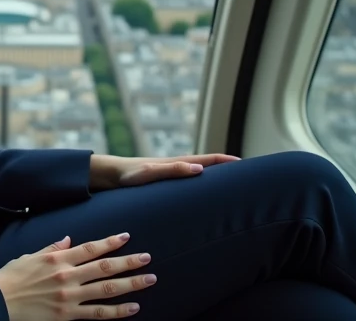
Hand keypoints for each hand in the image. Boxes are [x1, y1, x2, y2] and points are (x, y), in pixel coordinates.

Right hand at [0, 233, 152, 319]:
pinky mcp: (68, 315)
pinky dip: (118, 311)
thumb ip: (51, 249)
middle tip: (147, 258)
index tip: (126, 237)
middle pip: (105, 267)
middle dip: (129, 262)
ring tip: (149, 279)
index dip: (111, 242)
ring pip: (107, 289)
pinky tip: (133, 307)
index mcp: (58, 259)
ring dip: (131, 284)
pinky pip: (98, 314)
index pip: (91, 248)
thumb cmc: (11, 277)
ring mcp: (70, 297)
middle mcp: (68, 276)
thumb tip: (67, 240)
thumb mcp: (30, 257)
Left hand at [88, 153, 239, 190]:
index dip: (227, 161)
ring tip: (228, 188)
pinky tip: (199, 196)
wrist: (109, 174)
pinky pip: (186, 183)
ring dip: (213, 178)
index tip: (246, 165)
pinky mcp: (162, 183)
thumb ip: (173, 170)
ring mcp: (169, 174)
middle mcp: (175, 166)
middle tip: (245, 178)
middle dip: (225, 169)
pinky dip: (198, 185)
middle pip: (206, 166)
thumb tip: (200, 169)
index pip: (208, 160)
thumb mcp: (150, 173)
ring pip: (197, 174)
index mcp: (176, 163)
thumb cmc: (128, 174)